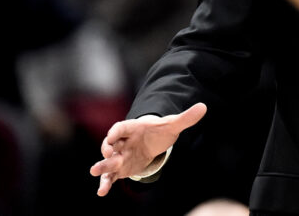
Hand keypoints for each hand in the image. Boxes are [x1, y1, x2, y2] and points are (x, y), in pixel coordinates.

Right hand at [89, 102, 206, 195]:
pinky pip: (112, 175)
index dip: (116, 132)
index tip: (112, 136)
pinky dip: (106, 183)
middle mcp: (123, 142)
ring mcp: (120, 155)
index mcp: (133, 127)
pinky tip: (102, 192)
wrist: (154, 141)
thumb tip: (204, 107)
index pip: (121, 127)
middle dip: (106, 150)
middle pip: (111, 145)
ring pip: (108, 161)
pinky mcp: (121, 168)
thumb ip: (186, 117)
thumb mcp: (173, 124)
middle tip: (103, 156)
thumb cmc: (160, 131)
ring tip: (95, 174)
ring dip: (102, 168)